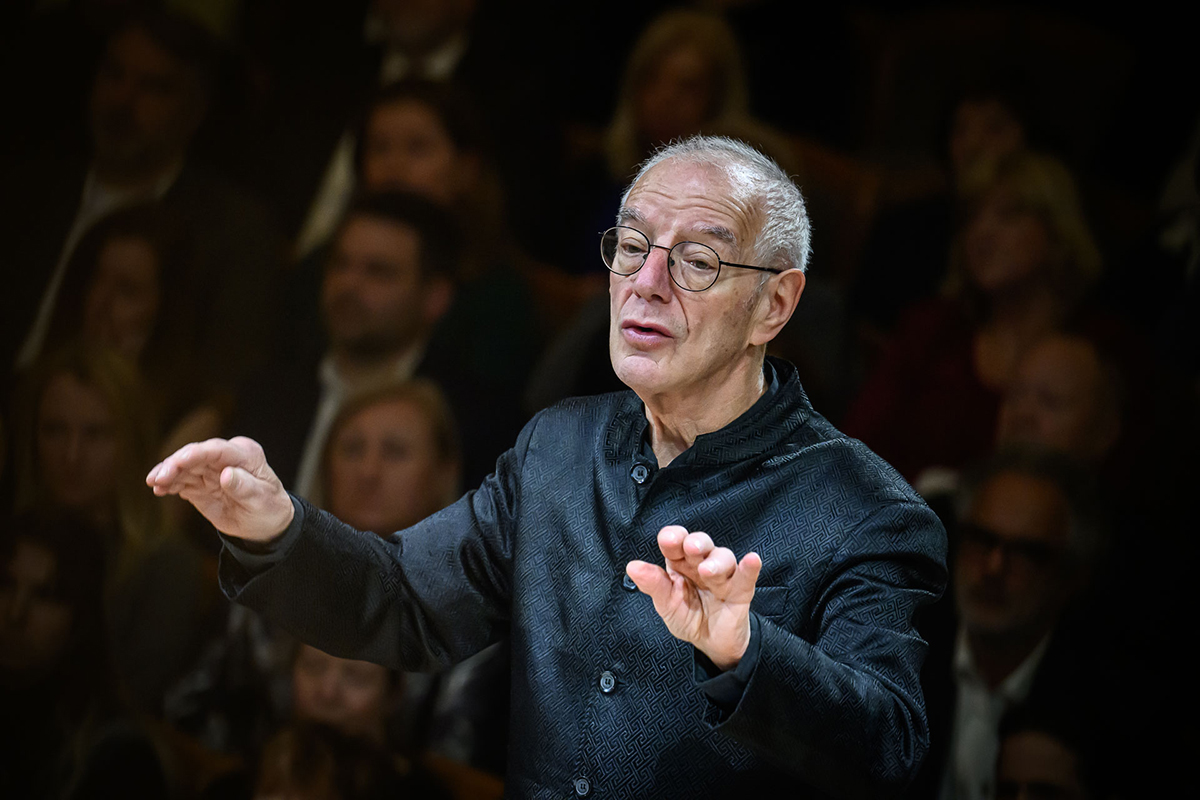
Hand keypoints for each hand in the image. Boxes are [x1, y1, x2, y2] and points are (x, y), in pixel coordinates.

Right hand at [145, 437, 293, 541]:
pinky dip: (169, 484)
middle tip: (159, 478)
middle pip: (195, 455)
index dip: (196, 453)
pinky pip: (181, 481)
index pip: (217, 449)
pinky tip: (159, 490)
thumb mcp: (262, 500)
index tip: (179, 462)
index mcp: (245, 454)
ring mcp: (211, 470)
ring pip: (184, 467)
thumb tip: (227, 474)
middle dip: (175, 464)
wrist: (265, 524)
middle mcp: (226, 457)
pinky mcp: (200, 483)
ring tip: (154, 484)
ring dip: (167, 474)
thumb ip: (245, 487)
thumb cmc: (268, 508)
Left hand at [626, 526, 761, 670]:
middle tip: (691, 548)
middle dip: (697, 542)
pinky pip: (746, 576)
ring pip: (723, 558)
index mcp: (680, 564)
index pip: (676, 543)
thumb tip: (632, 567)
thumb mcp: (667, 604)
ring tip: (708, 571)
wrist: (712, 643)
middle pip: (701, 544)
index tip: (668, 539)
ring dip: (716, 561)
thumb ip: (653, 585)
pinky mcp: (741, 591)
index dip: (672, 537)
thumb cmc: (689, 617)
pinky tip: (752, 560)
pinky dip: (749, 568)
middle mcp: (701, 564)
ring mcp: (723, 576)